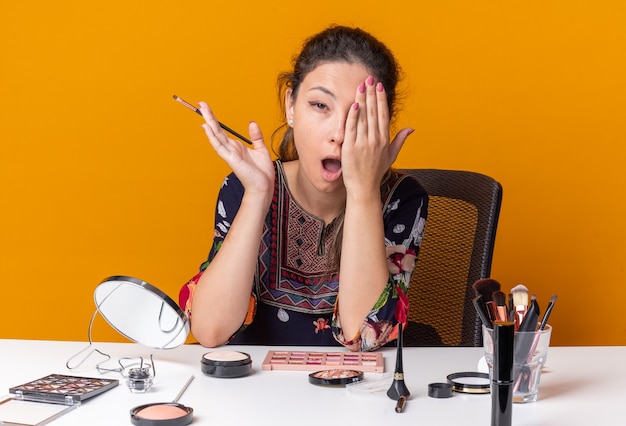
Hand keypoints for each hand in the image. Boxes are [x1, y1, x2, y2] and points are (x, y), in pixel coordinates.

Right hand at [198, 102, 274, 197]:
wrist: (263, 187)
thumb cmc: (262, 173)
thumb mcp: (261, 150)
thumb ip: (256, 136)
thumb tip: (251, 123)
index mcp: (237, 147)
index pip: (223, 130)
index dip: (215, 119)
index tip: (208, 108)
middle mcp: (231, 149)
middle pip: (217, 130)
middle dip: (209, 116)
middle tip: (200, 103)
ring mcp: (230, 154)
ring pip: (216, 135)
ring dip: (209, 122)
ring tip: (201, 110)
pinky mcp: (231, 159)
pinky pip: (219, 146)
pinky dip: (212, 137)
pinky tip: (206, 127)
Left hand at [342, 77, 412, 195]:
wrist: (364, 187)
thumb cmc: (376, 172)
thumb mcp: (391, 155)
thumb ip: (400, 140)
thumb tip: (411, 128)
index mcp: (385, 140)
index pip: (383, 114)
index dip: (381, 99)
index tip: (379, 86)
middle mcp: (375, 140)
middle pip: (373, 112)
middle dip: (371, 94)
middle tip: (369, 79)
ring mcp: (363, 143)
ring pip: (363, 117)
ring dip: (362, 100)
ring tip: (361, 85)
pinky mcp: (351, 148)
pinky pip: (352, 128)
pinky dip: (353, 116)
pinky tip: (354, 104)